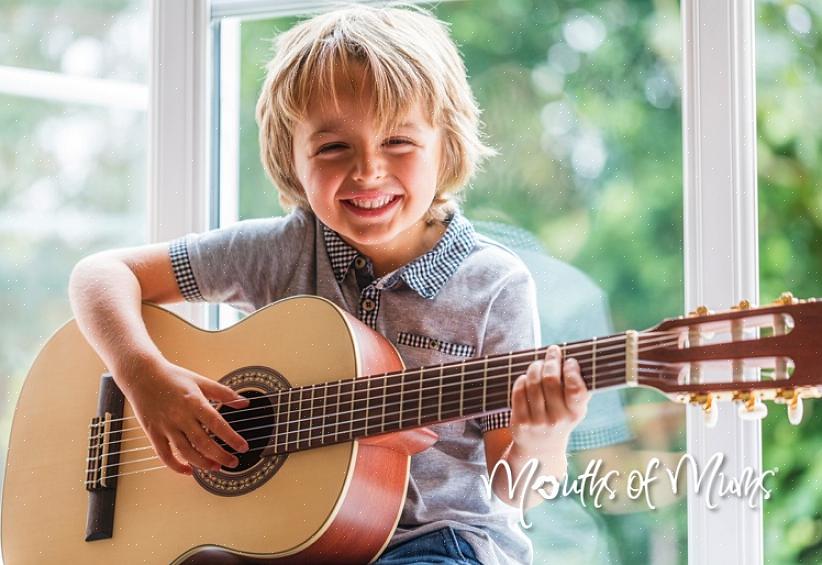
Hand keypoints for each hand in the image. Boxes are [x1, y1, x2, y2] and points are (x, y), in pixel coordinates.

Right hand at [118, 358, 249, 474]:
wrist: (141, 375)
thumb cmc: (172, 377)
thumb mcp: (201, 381)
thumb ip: (224, 393)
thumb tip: (244, 402)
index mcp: (194, 402)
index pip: (217, 424)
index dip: (231, 438)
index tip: (243, 447)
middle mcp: (180, 416)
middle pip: (203, 442)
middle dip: (220, 456)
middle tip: (233, 463)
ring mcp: (165, 426)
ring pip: (185, 451)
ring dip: (202, 463)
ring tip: (215, 468)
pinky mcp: (153, 433)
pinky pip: (164, 455)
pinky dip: (176, 466)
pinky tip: (188, 470)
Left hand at [510, 344, 589, 454]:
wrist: (541, 447)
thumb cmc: (560, 417)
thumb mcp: (574, 408)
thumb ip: (578, 388)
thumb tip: (577, 360)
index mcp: (576, 413)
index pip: (575, 389)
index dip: (572, 370)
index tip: (570, 361)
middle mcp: (558, 419)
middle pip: (550, 379)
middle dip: (551, 360)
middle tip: (553, 351)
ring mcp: (537, 422)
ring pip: (532, 382)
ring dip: (535, 367)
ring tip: (538, 364)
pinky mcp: (520, 422)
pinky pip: (519, 391)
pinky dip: (522, 379)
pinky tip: (526, 378)